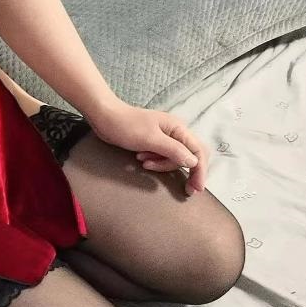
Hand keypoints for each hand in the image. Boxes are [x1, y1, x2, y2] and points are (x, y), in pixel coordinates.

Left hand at [84, 99, 207, 195]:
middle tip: (185, 189)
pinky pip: (162, 157)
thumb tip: (193, 162)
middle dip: (186, 171)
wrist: (105, 117)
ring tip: (144, 163)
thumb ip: (173, 150)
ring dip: (162, 165)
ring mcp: (165, 137)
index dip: (200, 171)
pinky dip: (155, 161)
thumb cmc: (126, 125)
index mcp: (178, 128)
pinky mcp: (154, 142)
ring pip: (174, 158)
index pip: (198, 151)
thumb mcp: (150, 139)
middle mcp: (175, 132)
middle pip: (190, 156)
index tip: (197, 188)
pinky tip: (141, 160)